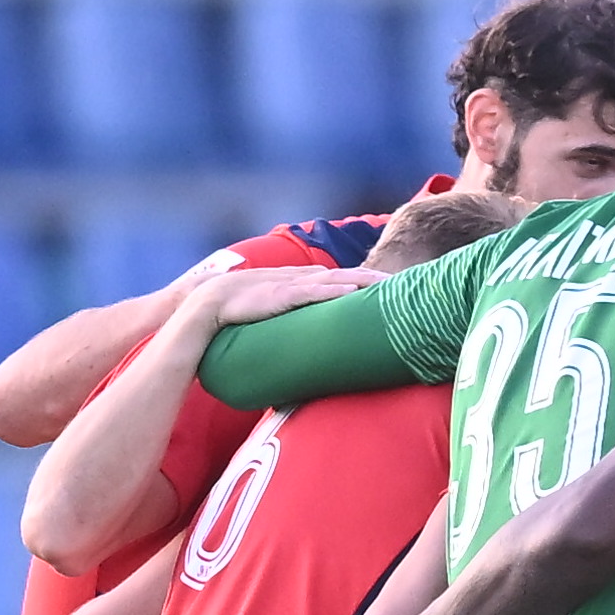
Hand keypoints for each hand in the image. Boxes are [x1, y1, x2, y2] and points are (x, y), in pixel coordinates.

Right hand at [194, 260, 377, 328]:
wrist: (209, 304)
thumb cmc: (240, 311)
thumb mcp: (274, 313)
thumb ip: (291, 318)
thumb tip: (303, 338)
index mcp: (299, 283)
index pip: (340, 278)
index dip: (366, 281)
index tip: (390, 288)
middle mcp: (299, 280)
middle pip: (346, 276)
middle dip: (375, 280)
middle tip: (405, 284)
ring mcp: (292, 286)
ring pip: (336, 280)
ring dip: (364, 281)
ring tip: (390, 286)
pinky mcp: (282, 296)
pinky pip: (314, 292)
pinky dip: (335, 291)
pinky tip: (354, 291)